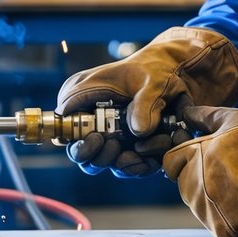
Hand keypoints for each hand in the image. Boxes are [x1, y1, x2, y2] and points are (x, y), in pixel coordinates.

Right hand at [58, 27, 237, 177]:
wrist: (174, 73)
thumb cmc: (155, 70)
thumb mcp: (153, 80)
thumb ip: (145, 103)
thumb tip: (139, 131)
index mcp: (82, 94)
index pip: (64, 124)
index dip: (77, 140)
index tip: (98, 138)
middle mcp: (88, 117)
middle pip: (79, 152)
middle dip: (99, 156)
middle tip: (116, 145)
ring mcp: (104, 134)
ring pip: (101, 163)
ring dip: (124, 162)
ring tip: (143, 149)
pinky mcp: (121, 146)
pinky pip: (123, 166)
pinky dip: (138, 166)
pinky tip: (150, 158)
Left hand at [164, 105, 237, 236]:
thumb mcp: (236, 118)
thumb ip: (206, 116)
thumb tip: (186, 112)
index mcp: (195, 154)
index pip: (170, 163)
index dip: (185, 161)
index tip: (204, 161)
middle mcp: (196, 182)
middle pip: (184, 187)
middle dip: (202, 182)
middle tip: (233, 176)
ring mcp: (209, 208)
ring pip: (202, 209)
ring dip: (218, 203)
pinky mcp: (224, 229)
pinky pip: (222, 228)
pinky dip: (235, 223)